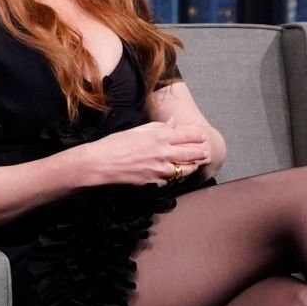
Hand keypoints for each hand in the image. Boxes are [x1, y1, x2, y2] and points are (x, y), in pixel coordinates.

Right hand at [76, 121, 211, 186]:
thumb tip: (173, 123)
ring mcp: (160, 169)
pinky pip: (170, 180)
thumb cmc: (116, 143)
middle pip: (191, 154)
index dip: (198, 137)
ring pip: (185, 170)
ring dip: (192, 167)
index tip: (202, 137)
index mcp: (160, 136)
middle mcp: (163, 153)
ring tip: (195, 164)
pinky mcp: (154, 182)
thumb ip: (159, 127)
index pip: (188, 136)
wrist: (101, 163)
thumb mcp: (138, 130)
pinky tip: (175, 174)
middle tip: (205, 152)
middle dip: (201, 153)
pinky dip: (174, 177)